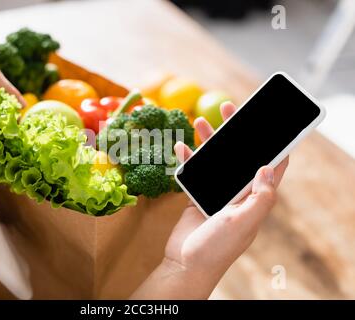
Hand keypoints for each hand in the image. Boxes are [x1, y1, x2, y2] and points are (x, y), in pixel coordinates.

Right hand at [132, 102, 287, 298]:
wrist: (185, 264)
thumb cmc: (217, 248)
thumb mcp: (243, 222)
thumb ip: (259, 197)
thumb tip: (270, 167)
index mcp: (253, 198)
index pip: (270, 167)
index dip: (275, 145)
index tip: (271, 122)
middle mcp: (237, 193)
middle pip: (240, 156)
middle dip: (235, 132)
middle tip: (228, 107)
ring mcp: (216, 194)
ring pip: (215, 160)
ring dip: (209, 140)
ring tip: (200, 122)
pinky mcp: (197, 196)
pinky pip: (193, 171)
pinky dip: (188, 158)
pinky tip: (181, 146)